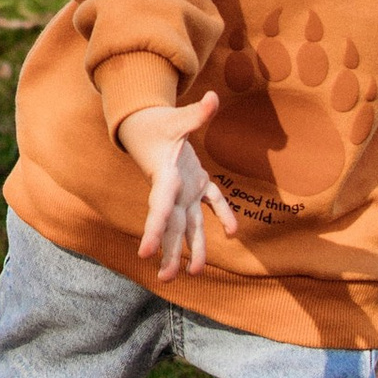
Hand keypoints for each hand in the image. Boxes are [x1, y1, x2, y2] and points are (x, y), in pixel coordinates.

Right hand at [113, 93, 238, 279]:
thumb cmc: (157, 122)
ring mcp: (183, 189)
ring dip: (192, 247)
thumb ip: (196, 114)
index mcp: (165, 176)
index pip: (158, 208)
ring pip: (188, 223)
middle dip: (169, 252)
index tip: (145, 253)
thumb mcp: (174, 118)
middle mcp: (173, 189)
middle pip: (172, 226)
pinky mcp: (194, 183)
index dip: (153, 231)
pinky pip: (209, 203)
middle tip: (168, 279)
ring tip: (193, 273)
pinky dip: (222, 214)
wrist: (144, 123)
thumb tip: (213, 99)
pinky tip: (233, 232)